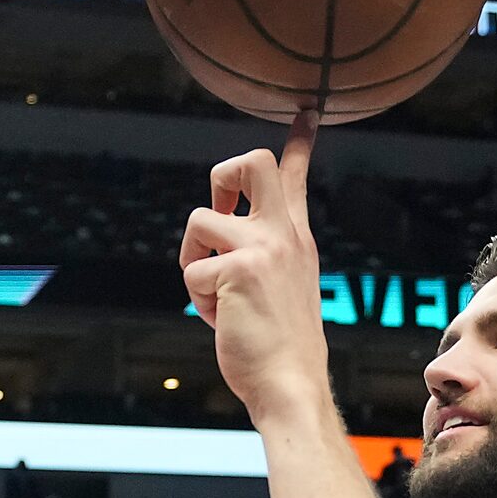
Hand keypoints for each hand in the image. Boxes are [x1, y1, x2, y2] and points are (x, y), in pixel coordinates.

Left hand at [180, 110, 328, 423]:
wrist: (291, 384)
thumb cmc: (280, 345)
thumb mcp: (282, 286)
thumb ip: (260, 254)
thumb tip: (220, 236)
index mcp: (295, 237)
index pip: (294, 177)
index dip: (298, 142)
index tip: (305, 114)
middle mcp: (284, 233)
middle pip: (250, 162)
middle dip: (223, 174)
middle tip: (221, 206)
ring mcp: (263, 247)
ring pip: (199, 221)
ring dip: (194, 261)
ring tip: (218, 298)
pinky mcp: (237, 268)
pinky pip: (191, 270)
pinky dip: (198, 300)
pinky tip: (222, 320)